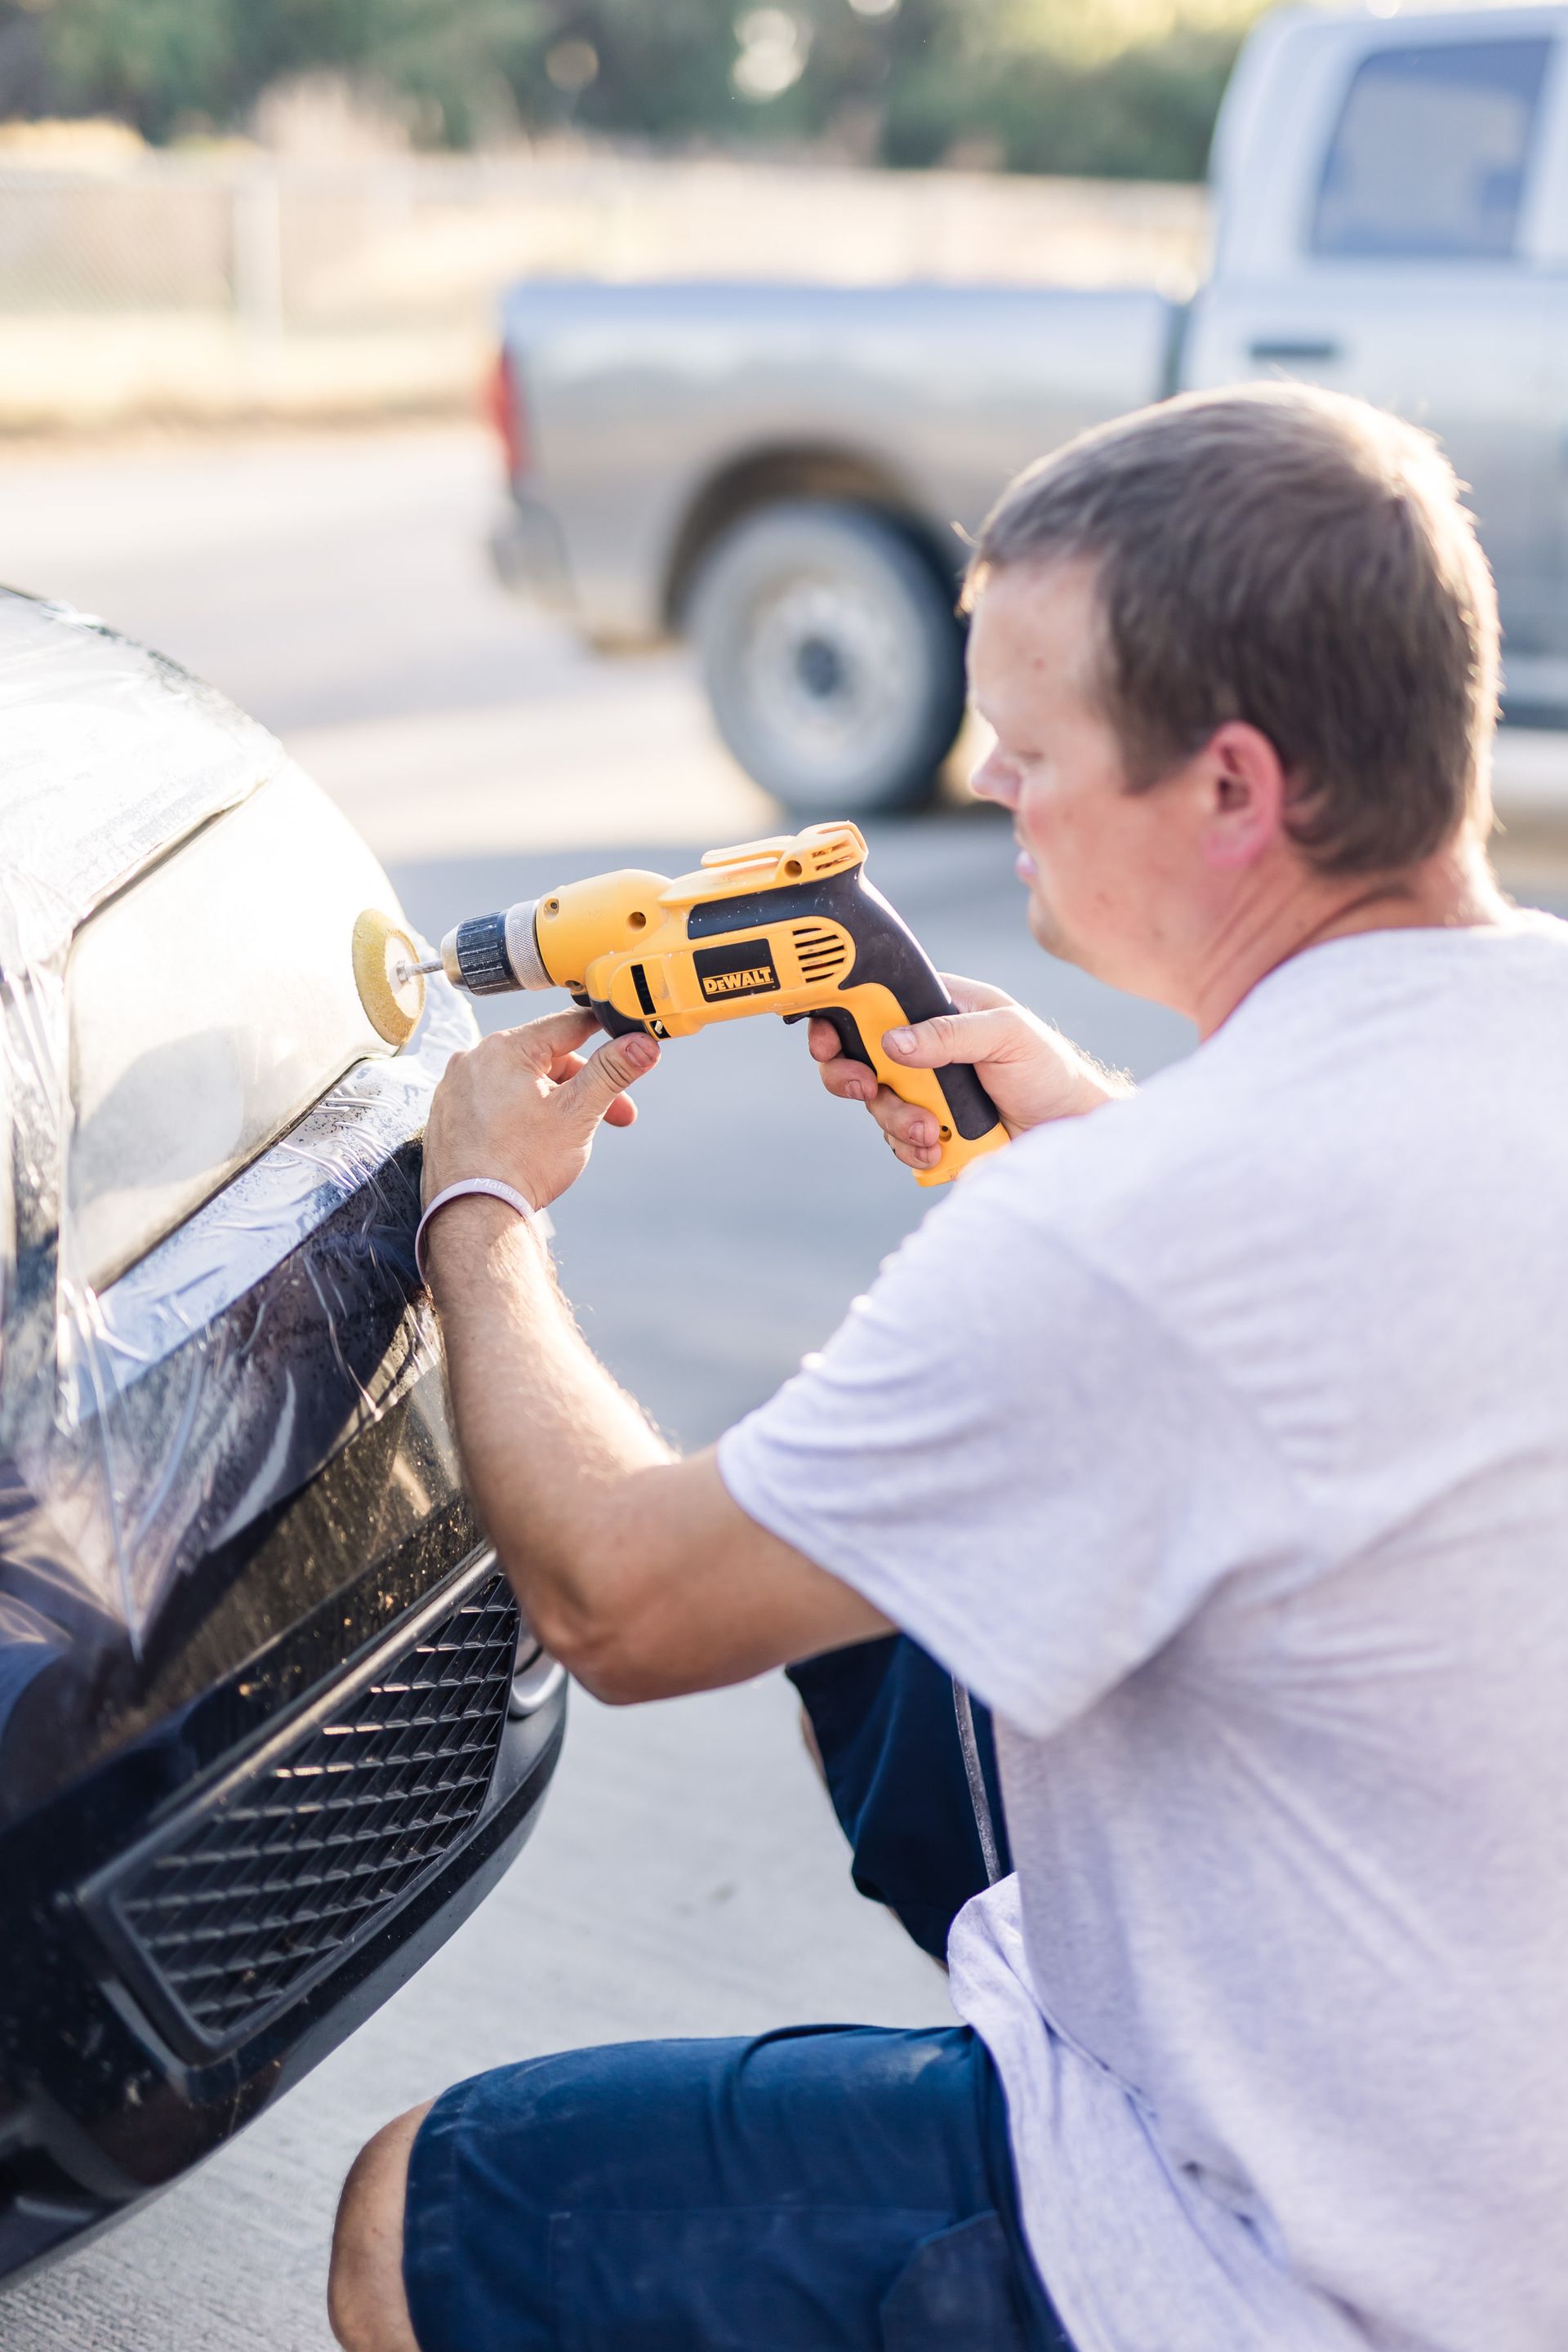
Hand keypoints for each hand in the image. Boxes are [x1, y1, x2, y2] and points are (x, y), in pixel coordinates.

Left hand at [423, 1008, 658, 1210]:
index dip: (605, 1032)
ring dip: (554, 1100)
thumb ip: (612, 1072)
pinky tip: (535, 1140)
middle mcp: (473, 1059)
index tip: (628, 1038)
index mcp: (505, 1048)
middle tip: (617, 1113)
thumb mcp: (578, 1113)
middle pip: (545, 1058)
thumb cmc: (523, 1164)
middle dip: (584, 1084)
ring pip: (520, 1081)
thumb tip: (643, 1044)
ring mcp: (455, 1088)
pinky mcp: (447, 1115)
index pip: (567, 1025)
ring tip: (573, 1134)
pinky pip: (493, 1101)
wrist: (474, 1215)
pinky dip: (520, 1113)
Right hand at [808, 973, 1126, 1174]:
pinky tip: (940, 1147)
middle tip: (870, 1090)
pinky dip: (911, 1148)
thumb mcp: (1006, 1036)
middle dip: (859, 1081)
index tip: (830, 1044)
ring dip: (897, 1122)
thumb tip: (892, 1041)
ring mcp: (922, 1089)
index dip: (839, 1021)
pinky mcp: (928, 1127)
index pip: (870, 1004)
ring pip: (875, 1106)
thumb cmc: (1048, 1070)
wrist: (1068, 1131)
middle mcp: (922, 1047)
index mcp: (935, 1008)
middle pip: (857, 1058)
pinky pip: (896, 1140)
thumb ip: (950, 1034)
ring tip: (936, 1131)